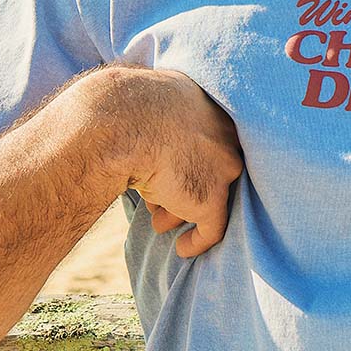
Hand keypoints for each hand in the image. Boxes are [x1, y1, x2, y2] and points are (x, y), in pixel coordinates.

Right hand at [84, 66, 243, 256]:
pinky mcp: (211, 200)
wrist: (124, 120)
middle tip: (163, 198)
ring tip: (159, 219)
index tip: (169, 169)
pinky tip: (183, 249)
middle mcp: (226, 137)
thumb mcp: (147, 101)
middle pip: (210, 168)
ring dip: (181, 210)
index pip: (206, 138)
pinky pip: (211, 229)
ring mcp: (222, 169)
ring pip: (208, 196)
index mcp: (211, 107)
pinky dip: (197, 242)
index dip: (186, 158)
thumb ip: (156, 113)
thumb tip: (137, 123)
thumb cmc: (124, 105)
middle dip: (186, 184)